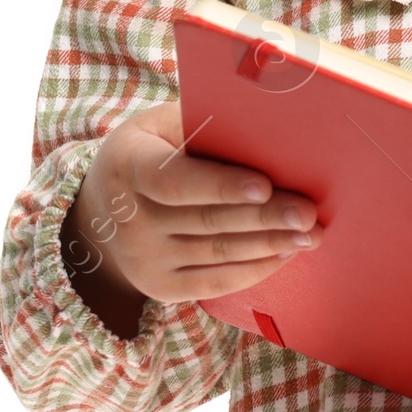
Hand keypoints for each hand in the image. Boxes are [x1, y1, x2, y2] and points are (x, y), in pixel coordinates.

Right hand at [63, 101, 322, 308]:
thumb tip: (267, 124)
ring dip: (270, 245)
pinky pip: (214, 283)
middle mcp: (130, 218)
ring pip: (217, 253)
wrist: (101, 210)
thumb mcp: (161, 126)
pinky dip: (254, 269)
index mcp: (129, 166)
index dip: (220, 185)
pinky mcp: (159, 287)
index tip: (264, 184)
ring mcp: (143, 259)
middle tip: (308, 212)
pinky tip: (285, 253)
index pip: (175, 180)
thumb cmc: (152, 150)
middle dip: (265, 217)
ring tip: (310, 234)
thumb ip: (204, 125)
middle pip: (207, 221)